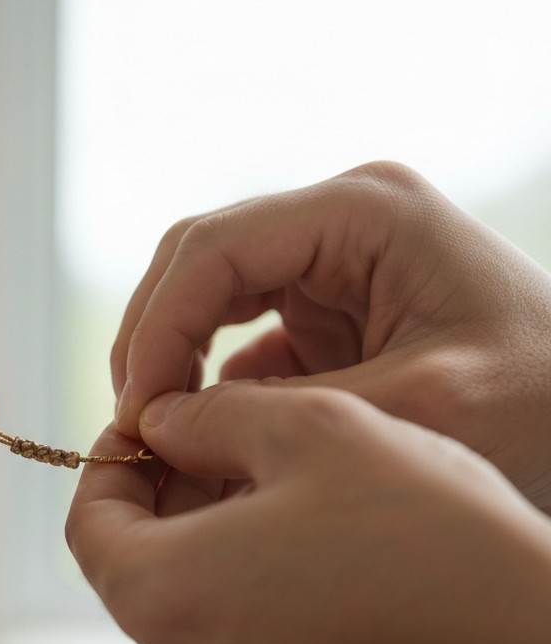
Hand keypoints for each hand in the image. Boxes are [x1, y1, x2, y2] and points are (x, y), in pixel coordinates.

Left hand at [67, 383, 550, 643]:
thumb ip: (211, 417)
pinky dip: (254, 585)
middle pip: (136, 563)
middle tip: (223, 438)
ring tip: (282, 481)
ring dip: (214, 535)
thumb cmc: (428, 540)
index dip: (112, 461)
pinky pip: (242, 639)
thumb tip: (161, 422)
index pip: (88, 522)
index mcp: (161, 599)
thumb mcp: (313, 431)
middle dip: (168, 494)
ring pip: (191, 599)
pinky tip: (319, 544)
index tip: (155, 423)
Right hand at [111, 162, 550, 509]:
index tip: (139, 411)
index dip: (159, 326)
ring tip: (155, 428)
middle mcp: (337, 221)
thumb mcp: (420, 404)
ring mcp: (329, 262)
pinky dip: (209, 380)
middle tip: (133, 424)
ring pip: (207, 294)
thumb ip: (288, 407)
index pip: (214, 248)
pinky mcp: (326, 307)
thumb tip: (168, 420)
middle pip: (196, 261)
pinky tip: (203, 431)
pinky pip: (239, 333)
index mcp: (363, 212)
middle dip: (153, 339)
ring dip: (173, 357)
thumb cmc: (543, 402)